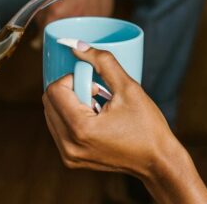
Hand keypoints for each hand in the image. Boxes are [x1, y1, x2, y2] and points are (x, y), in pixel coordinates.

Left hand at [42, 43, 178, 177]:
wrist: (157, 161)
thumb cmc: (147, 127)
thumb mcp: (129, 88)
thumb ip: (103, 62)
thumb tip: (77, 45)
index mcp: (80, 129)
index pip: (55, 90)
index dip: (73, 78)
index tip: (95, 83)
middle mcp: (69, 145)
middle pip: (49, 102)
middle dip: (71, 90)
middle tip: (97, 92)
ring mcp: (69, 155)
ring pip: (51, 114)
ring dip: (70, 103)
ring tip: (98, 106)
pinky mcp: (71, 159)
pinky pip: (58, 129)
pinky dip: (71, 117)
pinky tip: (94, 118)